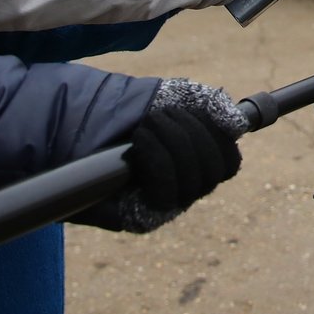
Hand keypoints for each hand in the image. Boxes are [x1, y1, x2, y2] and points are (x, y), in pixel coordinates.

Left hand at [106, 78, 246, 232]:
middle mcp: (183, 186)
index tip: (204, 110)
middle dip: (197, 134)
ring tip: (148, 124)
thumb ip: (210, 106)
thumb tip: (240, 124)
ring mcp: (163, 204)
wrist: (74, 124)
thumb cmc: (120, 113)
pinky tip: (139, 141)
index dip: (222, 137)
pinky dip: (159, 160)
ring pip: (197, 183)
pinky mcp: (141, 216)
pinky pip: (168, 194)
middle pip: (218, 171)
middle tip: (166, 113)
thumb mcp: (171, 97)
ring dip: (177, 143)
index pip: (228, 162)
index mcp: (194, 161)